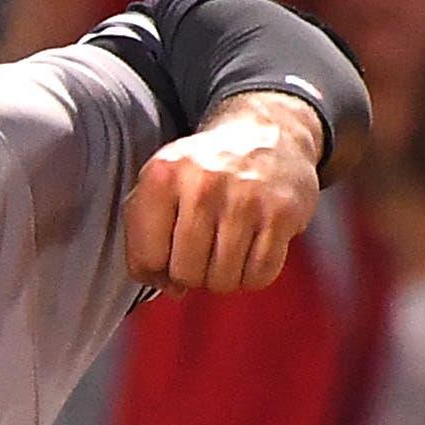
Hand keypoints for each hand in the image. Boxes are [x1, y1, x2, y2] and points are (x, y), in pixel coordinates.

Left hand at [124, 92, 322, 293]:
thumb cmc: (203, 173)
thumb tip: (170, 289)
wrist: (265, 135)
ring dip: (222, 277)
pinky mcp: (282, 212)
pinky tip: (250, 252)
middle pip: (186, 272)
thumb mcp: (158, 188)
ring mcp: (245, 198)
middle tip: (199, 255)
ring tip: (223, 252)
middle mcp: (203, 183)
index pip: (148, 258)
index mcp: (162, 176)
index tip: (167, 256)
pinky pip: (260, 274)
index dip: (156, 269)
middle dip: (190, 275)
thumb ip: (143, 240)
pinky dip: (253, 275)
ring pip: (223, 279)